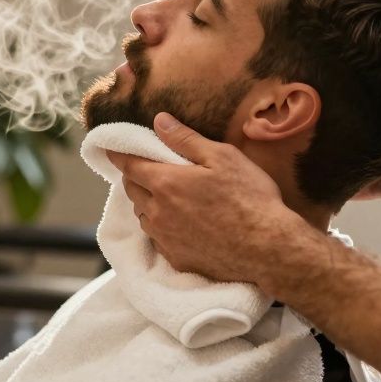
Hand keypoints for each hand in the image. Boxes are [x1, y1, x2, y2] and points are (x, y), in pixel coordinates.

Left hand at [107, 113, 319, 289]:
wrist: (268, 249)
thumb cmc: (250, 198)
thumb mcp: (222, 157)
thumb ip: (185, 139)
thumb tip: (159, 121)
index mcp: (165, 184)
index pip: (129, 165)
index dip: (119, 155)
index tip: (112, 149)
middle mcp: (157, 213)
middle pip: (132, 191)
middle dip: (135, 177)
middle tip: (147, 169)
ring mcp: (165, 239)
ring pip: (143, 216)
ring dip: (147, 203)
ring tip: (165, 196)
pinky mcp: (176, 259)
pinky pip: (157, 239)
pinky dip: (160, 227)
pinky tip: (178, 224)